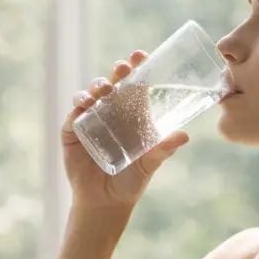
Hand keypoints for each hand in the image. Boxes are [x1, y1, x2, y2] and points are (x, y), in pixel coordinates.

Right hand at [61, 51, 189, 210]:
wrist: (105, 202)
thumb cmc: (131, 181)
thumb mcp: (150, 164)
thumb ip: (164, 149)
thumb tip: (185, 136)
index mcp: (132, 115)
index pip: (135, 85)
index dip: (138, 68)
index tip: (141, 55)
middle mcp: (111, 112)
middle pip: (113, 84)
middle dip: (117, 72)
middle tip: (123, 67)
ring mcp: (91, 120)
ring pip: (92, 94)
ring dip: (97, 87)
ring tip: (105, 89)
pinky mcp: (73, 131)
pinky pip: (75, 113)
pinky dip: (79, 105)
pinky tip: (85, 104)